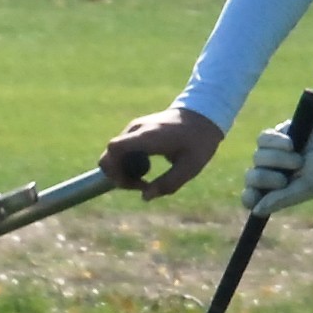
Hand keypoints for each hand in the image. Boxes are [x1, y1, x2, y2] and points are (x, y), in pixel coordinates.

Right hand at [100, 104, 223, 199]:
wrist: (203, 115)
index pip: (115, 149)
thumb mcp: (190, 167)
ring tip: (146, 177)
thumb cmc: (199, 142)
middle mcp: (136, 129)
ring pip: (113, 155)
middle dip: (119, 176)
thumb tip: (145, 197)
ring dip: (124, 171)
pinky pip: (121, 151)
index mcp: (148, 137)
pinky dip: (128, 164)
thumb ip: (169, 183)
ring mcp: (134, 129)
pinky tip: (146, 167)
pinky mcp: (135, 131)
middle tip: (141, 184)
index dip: (116, 171)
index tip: (137, 183)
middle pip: (109, 155)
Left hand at [241, 111, 312, 217]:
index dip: (249, 197)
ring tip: (298, 159)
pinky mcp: (275, 134)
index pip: (251, 197)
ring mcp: (272, 153)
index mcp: (279, 192)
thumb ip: (282, 199)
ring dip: (277, 159)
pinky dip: (275, 143)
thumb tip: (256, 211)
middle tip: (286, 178)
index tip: (256, 194)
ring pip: (257, 158)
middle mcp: (272, 173)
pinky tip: (291, 144)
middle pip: (252, 177)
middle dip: (267, 178)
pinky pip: (263, 139)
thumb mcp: (307, 186)